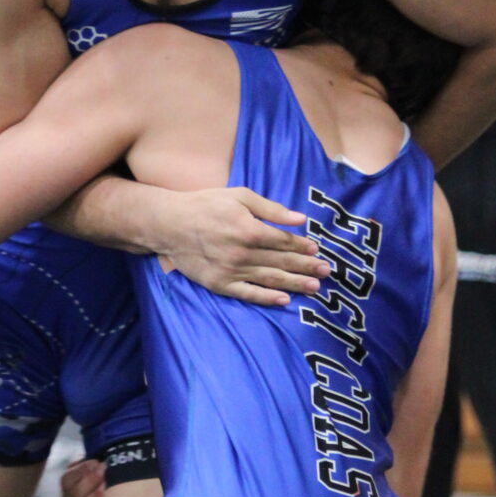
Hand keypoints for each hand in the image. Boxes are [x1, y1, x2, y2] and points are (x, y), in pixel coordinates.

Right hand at [159, 188, 329, 306]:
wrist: (169, 224)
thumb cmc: (205, 205)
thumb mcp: (239, 196)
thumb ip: (271, 209)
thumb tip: (300, 219)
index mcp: (250, 230)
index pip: (285, 241)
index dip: (303, 246)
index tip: (316, 250)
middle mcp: (244, 253)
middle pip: (282, 262)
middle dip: (306, 267)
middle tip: (326, 272)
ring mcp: (232, 271)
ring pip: (270, 279)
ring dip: (295, 284)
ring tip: (314, 287)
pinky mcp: (219, 284)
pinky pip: (248, 294)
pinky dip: (267, 298)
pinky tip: (284, 300)